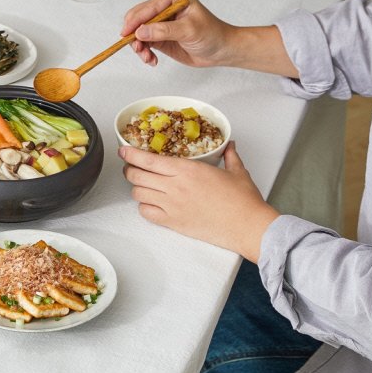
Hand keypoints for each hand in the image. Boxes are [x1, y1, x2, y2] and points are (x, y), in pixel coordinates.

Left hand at [121, 142, 278, 261]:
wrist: (247, 226)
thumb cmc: (243, 201)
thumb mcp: (237, 172)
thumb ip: (229, 156)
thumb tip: (230, 146)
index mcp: (187, 170)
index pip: (148, 160)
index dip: (131, 154)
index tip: (123, 151)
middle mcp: (175, 186)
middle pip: (137, 175)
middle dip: (129, 169)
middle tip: (131, 167)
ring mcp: (172, 206)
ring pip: (138, 193)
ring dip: (136, 187)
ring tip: (141, 184)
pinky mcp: (174, 223)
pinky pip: (147, 213)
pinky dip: (144, 207)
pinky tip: (151, 203)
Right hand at [122, 0, 235, 67]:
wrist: (221, 50)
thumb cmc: (212, 34)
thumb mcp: (189, 30)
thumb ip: (164, 30)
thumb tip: (140, 32)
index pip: (148, 7)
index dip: (135, 21)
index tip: (126, 34)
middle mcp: (164, 6)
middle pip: (138, 18)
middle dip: (135, 35)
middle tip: (139, 49)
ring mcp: (160, 21)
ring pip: (138, 32)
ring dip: (139, 46)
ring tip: (147, 57)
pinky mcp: (159, 35)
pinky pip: (143, 43)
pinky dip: (144, 52)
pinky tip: (152, 60)